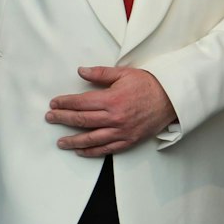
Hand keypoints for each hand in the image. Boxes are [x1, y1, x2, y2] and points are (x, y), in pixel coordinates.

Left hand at [47, 66, 176, 156]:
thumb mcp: (125, 73)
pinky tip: (81, 151)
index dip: (65, 103)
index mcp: (112, 99)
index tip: (54, 103)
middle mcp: (115, 117)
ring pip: (91, 139)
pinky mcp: (129, 140)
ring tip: (60, 142)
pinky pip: (106, 149)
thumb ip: (101, 73)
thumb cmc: (149, 85)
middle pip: (82, 120)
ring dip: (73, 141)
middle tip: (51, 118)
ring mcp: (122, 131)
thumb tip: (80, 71)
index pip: (81, 102)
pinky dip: (92, 151)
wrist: (172, 99)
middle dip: (63, 119)